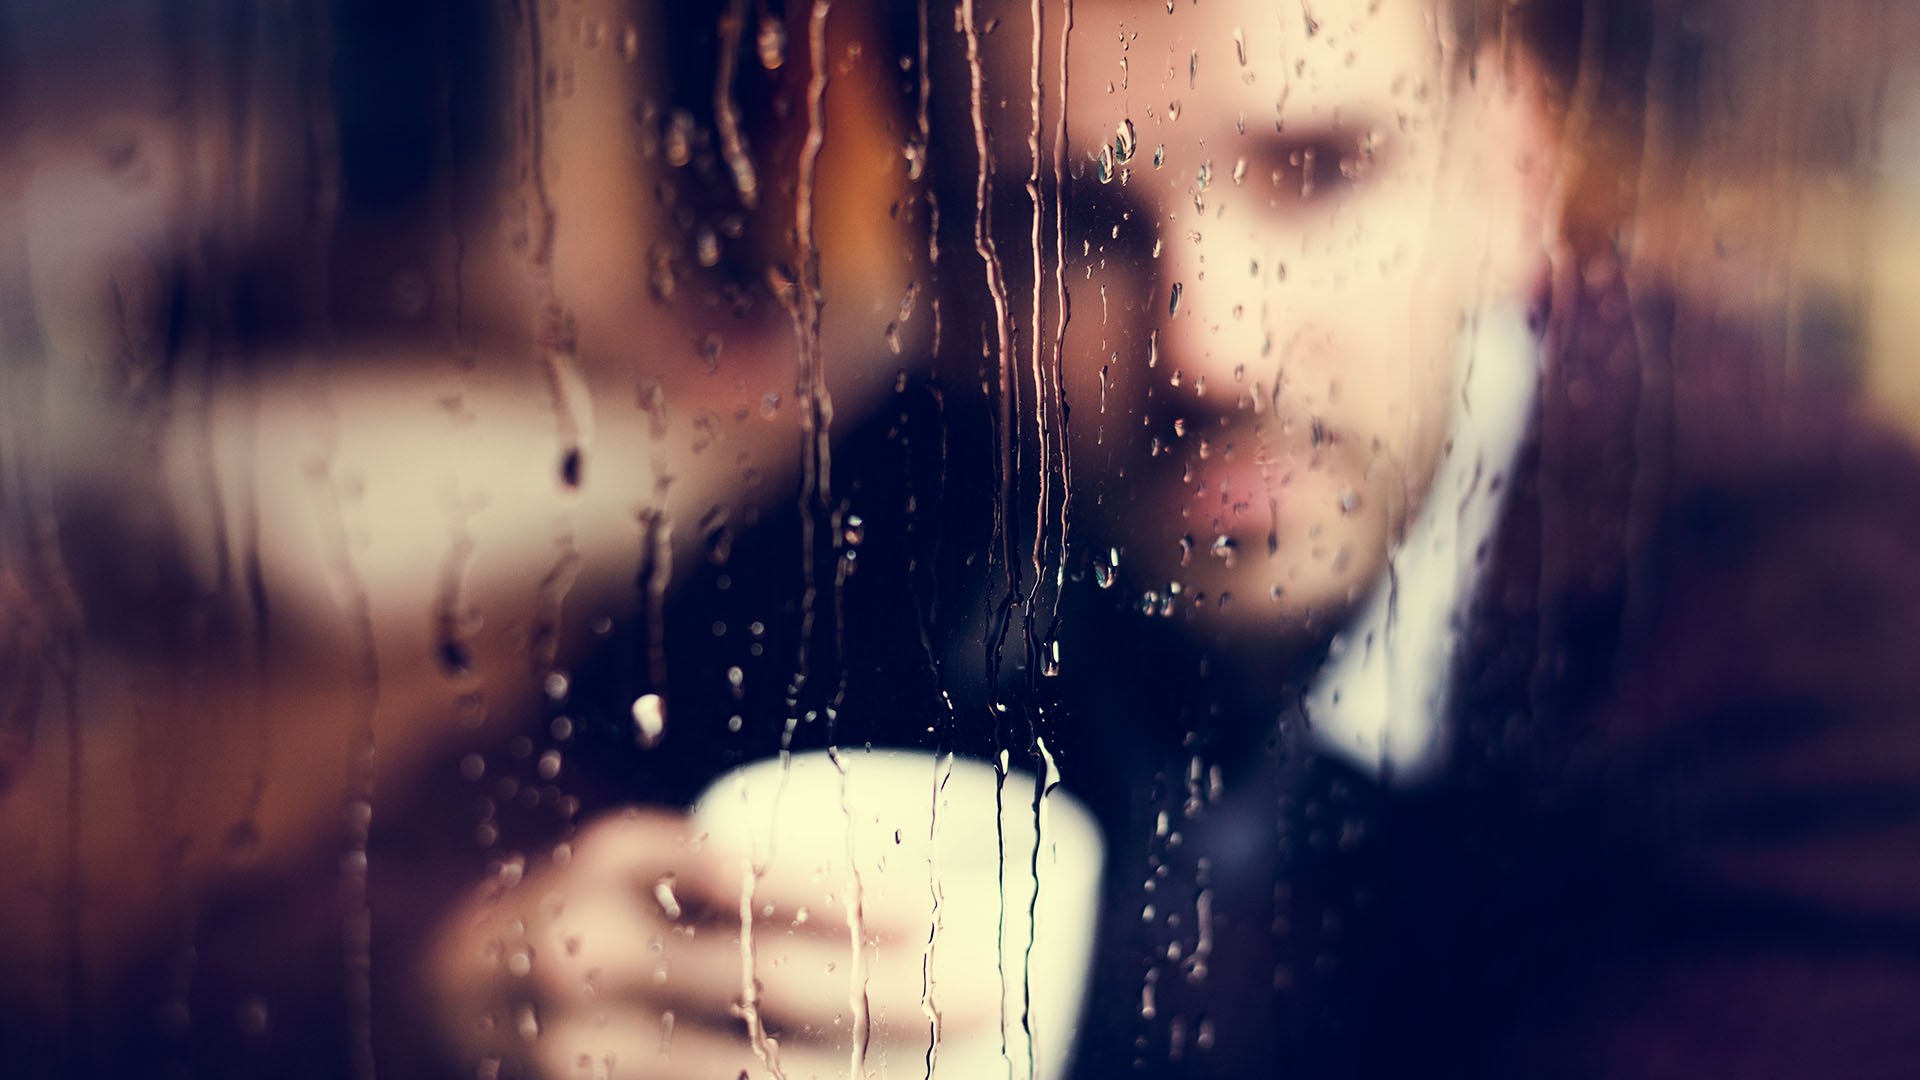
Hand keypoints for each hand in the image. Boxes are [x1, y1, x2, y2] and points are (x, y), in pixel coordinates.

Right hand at [427, 806, 996, 1078]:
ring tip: (953, 1066)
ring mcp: (573, 1052)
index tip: (934, 912)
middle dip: (887, 997)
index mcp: (612, 864)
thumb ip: (738, 882)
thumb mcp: (641, 866)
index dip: (845, 900)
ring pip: (740, 1072)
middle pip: (760, 987)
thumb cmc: (591, 915)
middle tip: (985, 995)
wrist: (439, 992)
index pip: (744, 882)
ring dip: (856, 1074)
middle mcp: (584, 956)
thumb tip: (914, 911)